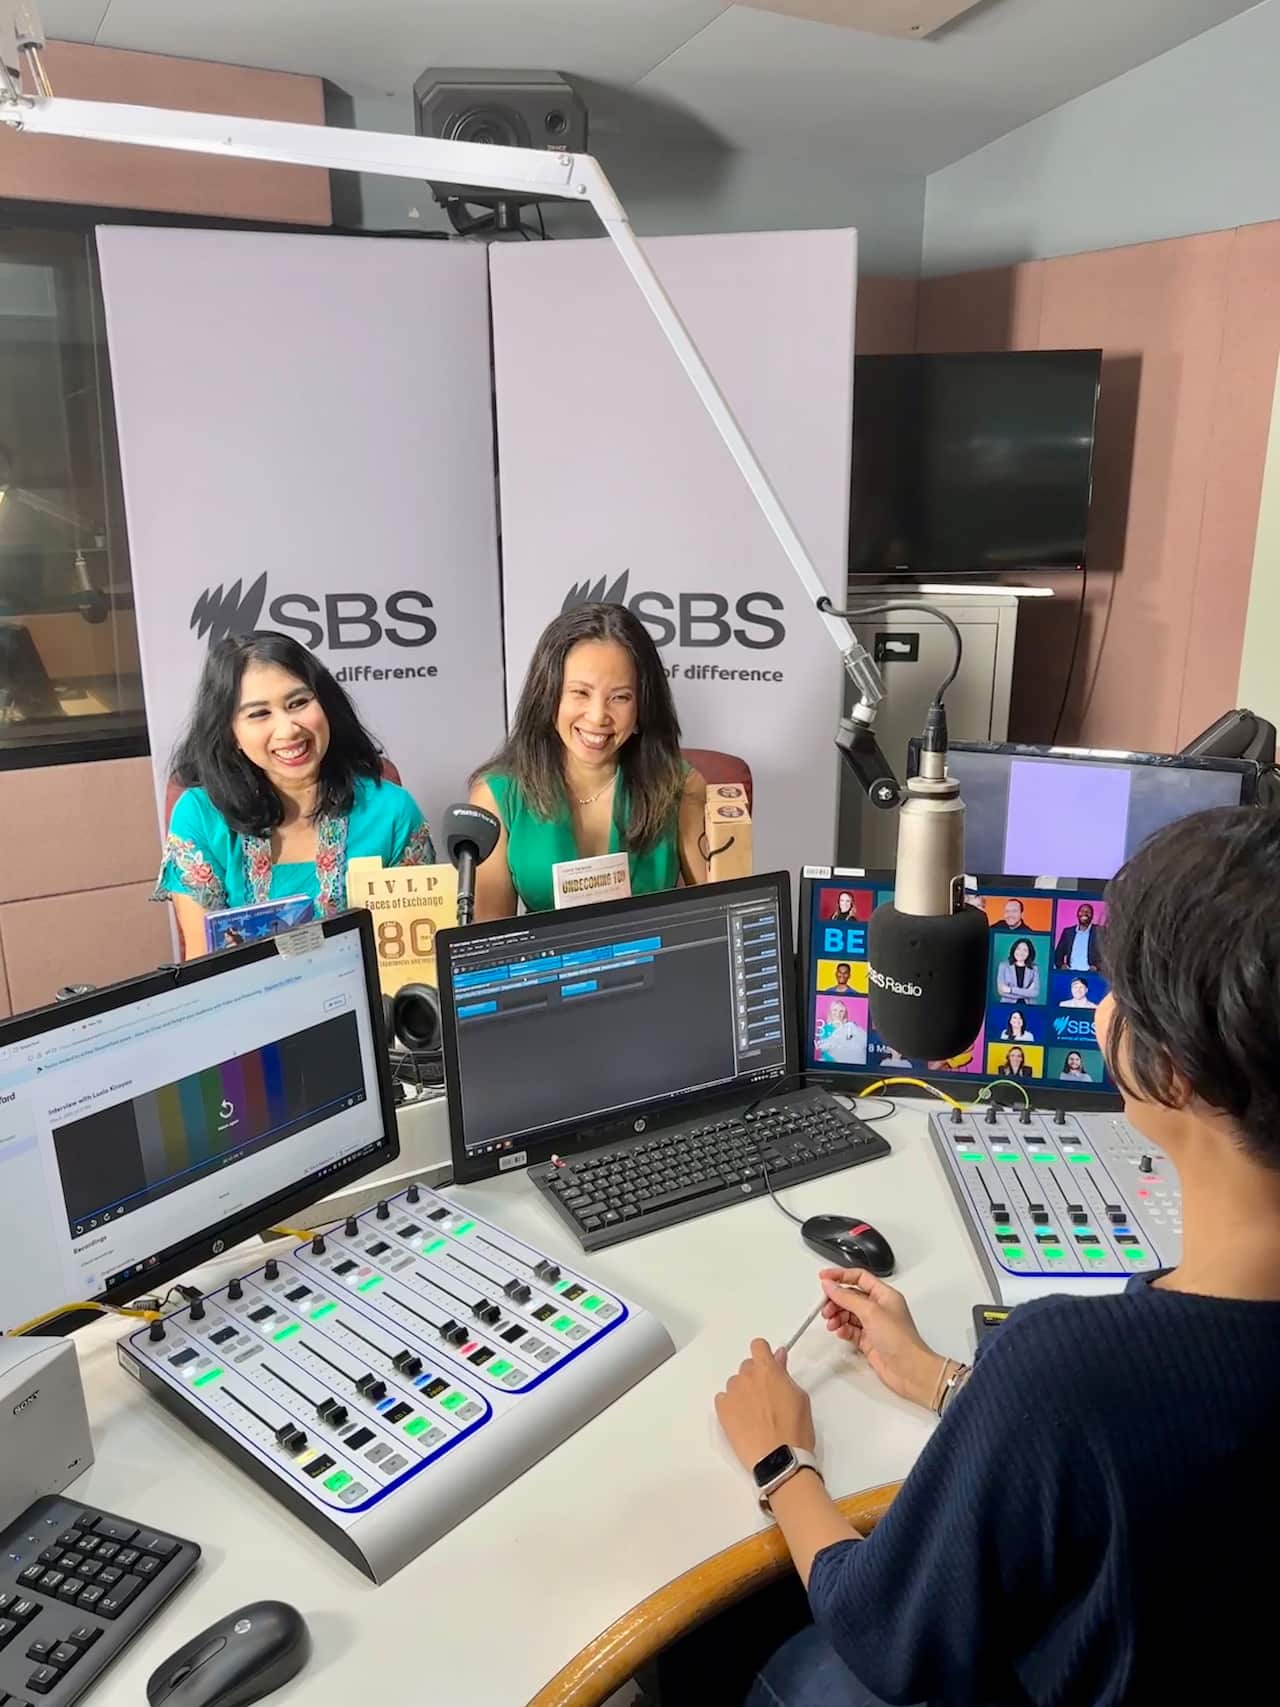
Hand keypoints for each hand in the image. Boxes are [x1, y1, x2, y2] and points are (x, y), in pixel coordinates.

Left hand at [715, 1339, 815, 1471]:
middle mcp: (746, 1377)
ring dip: (743, 1392)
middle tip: (766, 1399)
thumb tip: (779, 1355)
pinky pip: (723, 1399)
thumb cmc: (796, 1429)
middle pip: (746, 1367)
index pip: (758, 1346)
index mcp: (767, 1370)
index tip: (769, 1368)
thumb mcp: (800, 1397)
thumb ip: (785, 1373)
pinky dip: (731, 1406)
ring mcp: (732, 1394)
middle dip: (755, 1377)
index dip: (764, 1355)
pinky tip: (742, 1421)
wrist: (779, 1460)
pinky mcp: (721, 1411)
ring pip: (735, 1384)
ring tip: (754, 1415)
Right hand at [819, 1268, 947, 1410]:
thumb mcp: (871, 1312)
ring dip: (837, 1316)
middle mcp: (880, 1308)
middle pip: (851, 1296)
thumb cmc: (902, 1341)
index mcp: (885, 1295)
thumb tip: (831, 1285)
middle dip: (836, 1300)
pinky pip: (850, 1330)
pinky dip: (842, 1329)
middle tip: (825, 1306)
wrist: (909, 1370)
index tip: (824, 1277)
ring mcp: (874, 1325)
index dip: (841, 1275)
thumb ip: (847, 1297)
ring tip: (831, 1322)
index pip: (859, 1277)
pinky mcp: (869, 1341)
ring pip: (849, 1314)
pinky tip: (840, 1331)